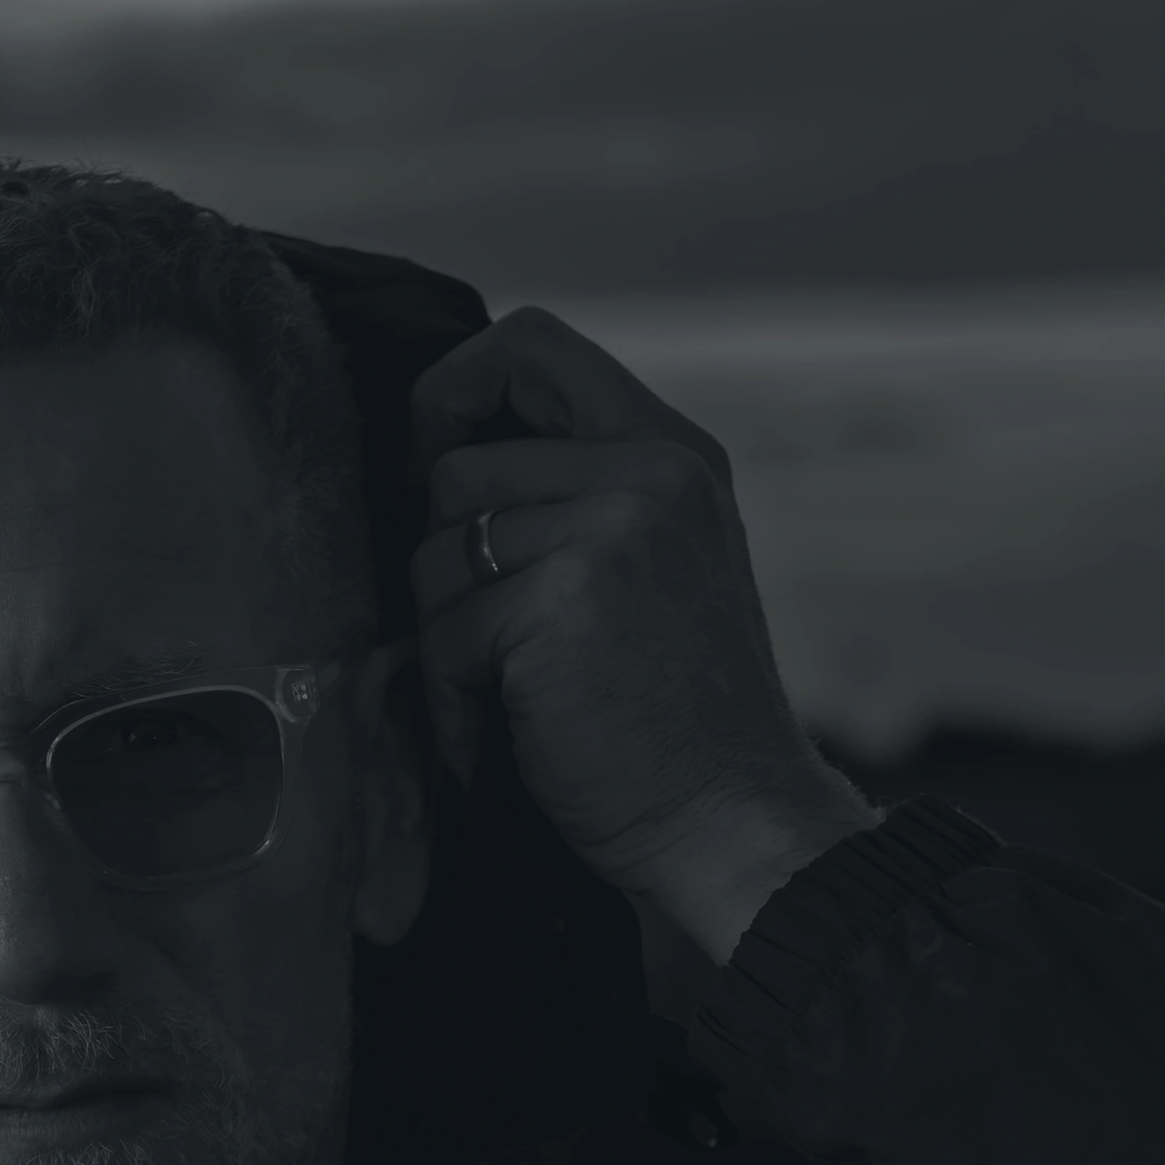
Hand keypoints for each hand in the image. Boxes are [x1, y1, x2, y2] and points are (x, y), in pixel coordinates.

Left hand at [407, 308, 876, 962]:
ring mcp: (610, 531)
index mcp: (672, 451)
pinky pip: (442, 632)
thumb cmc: (676, 719)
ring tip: (512, 697)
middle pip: (456, 468)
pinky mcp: (561, 601)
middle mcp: (649, 472)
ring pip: (436, 552)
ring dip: (447, 639)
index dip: (454, 388)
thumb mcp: (658, 565)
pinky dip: (453, 701)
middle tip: (492, 644)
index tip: (430, 461)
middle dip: (446, 566)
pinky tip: (505, 739)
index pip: (533, 342)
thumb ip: (583, 494)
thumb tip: (439, 458)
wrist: (733, 823)